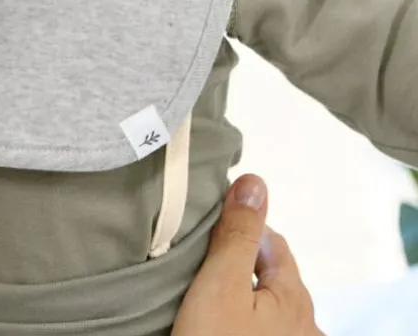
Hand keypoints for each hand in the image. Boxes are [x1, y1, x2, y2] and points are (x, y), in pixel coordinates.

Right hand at [173, 175, 322, 334]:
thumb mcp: (221, 284)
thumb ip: (237, 234)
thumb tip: (255, 182)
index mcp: (295, 297)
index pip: (272, 241)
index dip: (240, 228)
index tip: (207, 226)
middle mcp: (303, 326)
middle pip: (270, 276)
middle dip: (238, 263)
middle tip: (198, 258)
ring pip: (263, 308)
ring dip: (237, 296)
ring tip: (201, 293)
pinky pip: (256, 332)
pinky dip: (236, 322)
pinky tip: (213, 326)